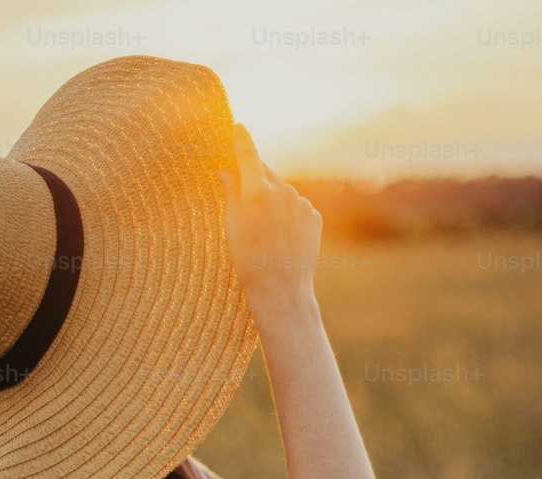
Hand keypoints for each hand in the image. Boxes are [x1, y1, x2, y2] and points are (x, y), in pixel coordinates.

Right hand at [217, 122, 322, 321]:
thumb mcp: (232, 226)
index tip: (238, 126)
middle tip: (247, 196)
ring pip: (284, 193)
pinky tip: (283, 237)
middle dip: (257, 178)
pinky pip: (299, 209)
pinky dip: (290, 216)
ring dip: (274, 201)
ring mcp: (302, 204)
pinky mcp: (314, 217)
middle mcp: (283, 191)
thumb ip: (232, 193)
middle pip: (267, 173)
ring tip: (267, 231)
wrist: (281, 288)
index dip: (241, 139)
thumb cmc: (249, 259)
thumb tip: (226, 171)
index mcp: (258, 191)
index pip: (248, 155)